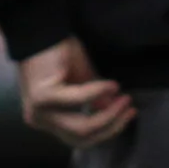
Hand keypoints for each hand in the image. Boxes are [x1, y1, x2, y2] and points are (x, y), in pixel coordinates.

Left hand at [16, 38, 133, 148]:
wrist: (39, 29)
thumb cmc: (58, 51)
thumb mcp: (82, 79)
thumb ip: (95, 100)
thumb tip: (113, 110)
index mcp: (47, 119)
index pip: (79, 138)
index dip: (107, 131)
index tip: (128, 115)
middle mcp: (39, 120)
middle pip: (80, 138)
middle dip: (110, 126)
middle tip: (130, 109)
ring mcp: (38, 112)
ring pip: (80, 128)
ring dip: (107, 115)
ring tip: (124, 99)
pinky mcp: (42, 97)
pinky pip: (78, 101)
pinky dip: (98, 92)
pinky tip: (112, 85)